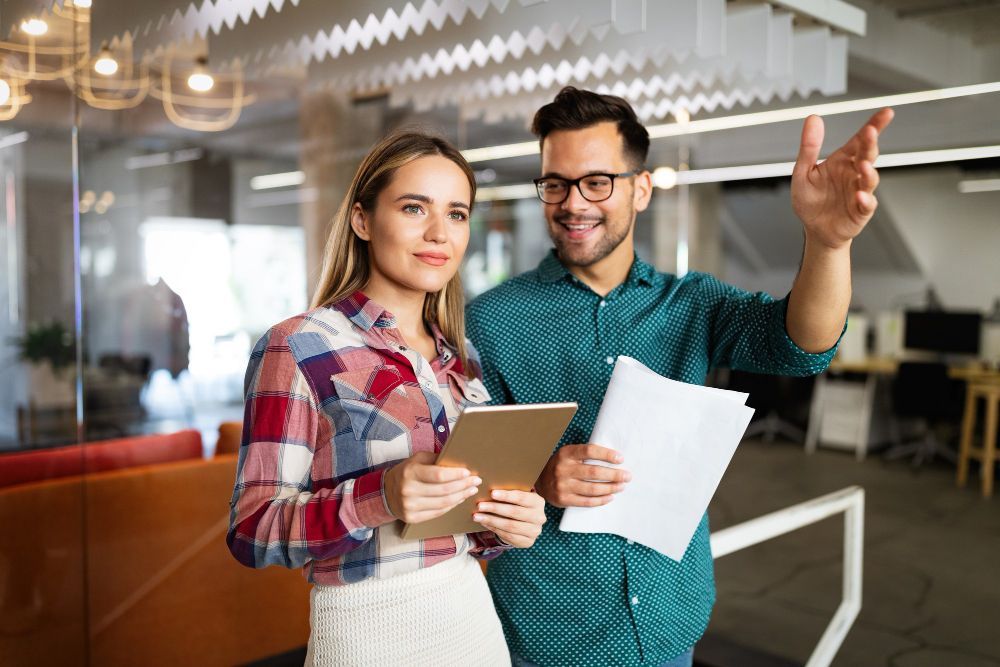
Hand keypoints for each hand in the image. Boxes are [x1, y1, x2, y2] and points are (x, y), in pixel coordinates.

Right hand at [383, 451, 479, 523]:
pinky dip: (452, 506)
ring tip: (471, 490)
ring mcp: (410, 506)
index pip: (438, 475)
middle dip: (463, 486)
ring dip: (461, 496)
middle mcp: (409, 490)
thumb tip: (459, 461)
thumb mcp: (418, 459)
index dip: (455, 475)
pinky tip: (459, 499)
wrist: (386, 492)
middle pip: (444, 491)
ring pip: (443, 503)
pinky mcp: (412, 518)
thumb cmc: (407, 472)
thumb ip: (436, 459)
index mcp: (411, 472)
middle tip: (476, 481)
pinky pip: (438, 513)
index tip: (468, 473)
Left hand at [473, 489, 545, 547]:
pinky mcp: (527, 542)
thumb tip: (488, 487)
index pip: (522, 497)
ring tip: (477, 516)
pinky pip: (508, 536)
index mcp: (538, 502)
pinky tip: (484, 523)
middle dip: (495, 508)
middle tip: (480, 505)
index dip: (507, 496)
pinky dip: (494, 529)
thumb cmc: (518, 504)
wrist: (526, 523)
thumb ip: (509, 492)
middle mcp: (539, 517)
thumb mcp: (518, 497)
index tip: (492, 493)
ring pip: (510, 526)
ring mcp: (535, 531)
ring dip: (491, 520)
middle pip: (515, 512)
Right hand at [534, 444, 630, 507]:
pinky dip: (601, 500)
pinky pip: (587, 501)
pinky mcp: (564, 499)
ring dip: (611, 488)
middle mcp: (563, 469)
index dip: (607, 454)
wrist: (539, 481)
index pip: (589, 451)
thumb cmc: (560, 465)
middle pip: (594, 472)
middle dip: (614, 474)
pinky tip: (610, 497)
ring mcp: (563, 485)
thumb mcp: (568, 454)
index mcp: (566, 453)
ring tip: (621, 486)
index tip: (620, 459)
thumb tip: (613, 458)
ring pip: (593, 488)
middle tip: (627, 476)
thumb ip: (585, 454)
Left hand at [791, 108, 893, 249]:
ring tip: (862, 165)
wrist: (814, 229)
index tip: (886, 113)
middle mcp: (854, 174)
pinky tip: (859, 196)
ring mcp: (860, 192)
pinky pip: (866, 205)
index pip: (860, 140)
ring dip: (868, 172)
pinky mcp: (860, 211)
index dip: (874, 125)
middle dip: (871, 143)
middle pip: (867, 155)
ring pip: (870, 179)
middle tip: (870, 132)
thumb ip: (809, 147)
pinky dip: (865, 200)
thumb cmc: (810, 200)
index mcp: (842, 161)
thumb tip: (813, 118)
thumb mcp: (803, 172)